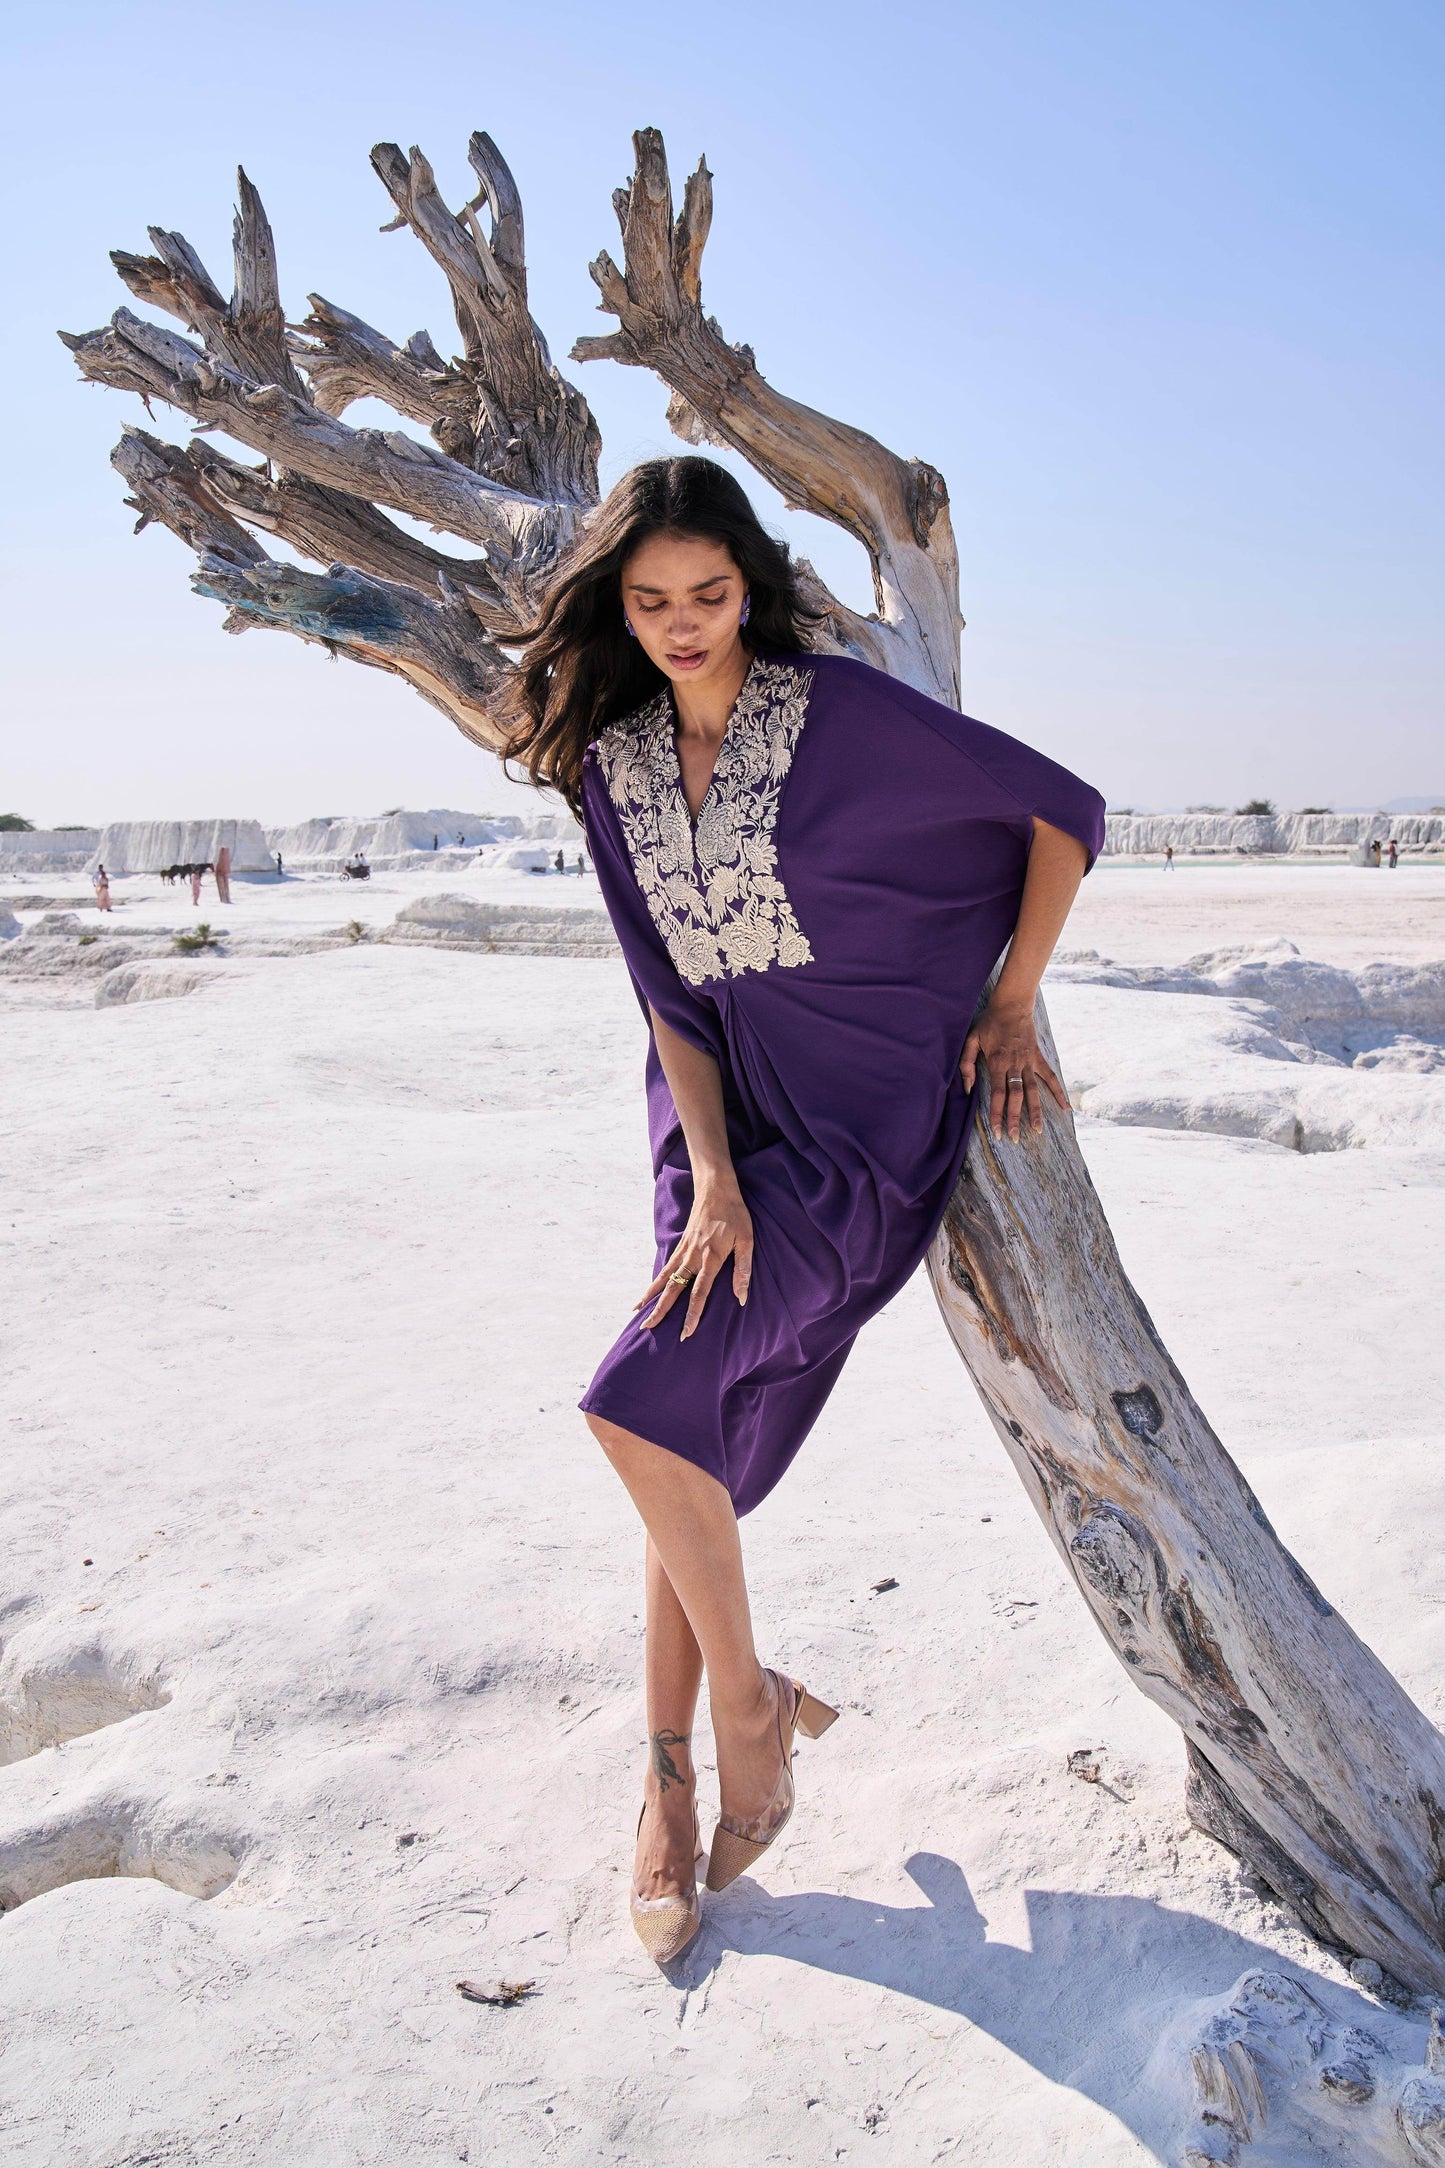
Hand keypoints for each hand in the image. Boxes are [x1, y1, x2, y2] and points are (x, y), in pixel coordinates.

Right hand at [635, 1174, 753, 1339]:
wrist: (716, 1188)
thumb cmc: (735, 1214)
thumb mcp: (747, 1239)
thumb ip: (743, 1269)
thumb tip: (741, 1297)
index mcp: (711, 1257)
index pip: (699, 1292)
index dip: (692, 1314)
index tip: (686, 1333)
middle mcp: (693, 1256)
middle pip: (673, 1289)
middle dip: (661, 1311)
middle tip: (648, 1329)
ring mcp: (684, 1250)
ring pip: (664, 1278)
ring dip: (651, 1297)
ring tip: (638, 1313)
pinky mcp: (681, 1244)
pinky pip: (665, 1267)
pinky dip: (654, 1281)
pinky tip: (648, 1292)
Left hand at [960, 993, 1068, 1140]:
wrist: (1011, 1004)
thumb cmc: (988, 1023)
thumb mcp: (970, 1039)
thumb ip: (966, 1064)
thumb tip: (968, 1088)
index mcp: (997, 1062)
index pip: (997, 1093)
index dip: (997, 1114)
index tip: (997, 1132)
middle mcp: (1015, 1064)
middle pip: (1016, 1096)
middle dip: (1015, 1119)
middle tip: (1015, 1138)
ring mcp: (1029, 1061)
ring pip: (1033, 1090)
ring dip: (1035, 1111)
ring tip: (1037, 1130)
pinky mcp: (1038, 1057)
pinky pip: (1050, 1077)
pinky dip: (1059, 1092)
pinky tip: (1066, 1108)